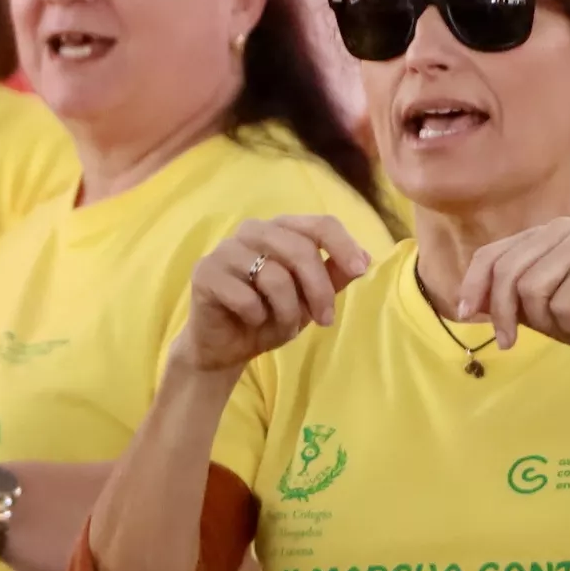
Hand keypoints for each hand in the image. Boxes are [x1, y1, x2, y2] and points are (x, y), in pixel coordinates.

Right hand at [171, 216, 371, 375]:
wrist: (225, 346)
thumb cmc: (268, 315)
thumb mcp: (309, 299)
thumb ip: (332, 277)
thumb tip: (364, 258)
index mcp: (281, 230)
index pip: (319, 224)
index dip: (342, 245)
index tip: (360, 269)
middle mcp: (253, 231)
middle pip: (300, 249)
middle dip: (319, 290)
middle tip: (325, 320)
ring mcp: (226, 249)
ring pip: (274, 276)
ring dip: (287, 310)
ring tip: (282, 324)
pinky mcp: (205, 273)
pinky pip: (245, 296)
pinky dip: (256, 317)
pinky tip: (250, 320)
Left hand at [453, 216, 569, 364]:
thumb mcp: (537, 311)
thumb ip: (506, 302)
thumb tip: (465, 304)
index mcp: (543, 234)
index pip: (491, 255)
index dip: (472, 287)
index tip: (465, 316)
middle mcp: (560, 230)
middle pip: (506, 273)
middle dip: (502, 313)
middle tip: (509, 342)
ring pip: (531, 289)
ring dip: (545, 320)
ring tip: (569, 322)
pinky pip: (560, 303)